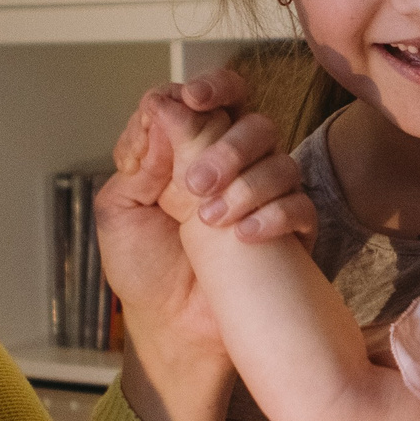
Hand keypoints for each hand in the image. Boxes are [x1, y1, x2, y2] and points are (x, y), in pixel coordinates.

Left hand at [98, 68, 313, 420]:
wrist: (171, 330)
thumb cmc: (143, 271)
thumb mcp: (119, 209)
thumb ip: (139, 158)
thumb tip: (162, 107)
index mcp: (189, 151)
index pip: (212, 100)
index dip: (210, 89)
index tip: (194, 100)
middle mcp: (232, 166)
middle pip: (252, 123)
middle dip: (226, 146)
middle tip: (194, 185)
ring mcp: (264, 197)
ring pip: (279, 160)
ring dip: (247, 184)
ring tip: (211, 220)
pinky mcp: (289, 232)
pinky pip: (300, 206)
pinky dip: (275, 216)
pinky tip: (245, 236)